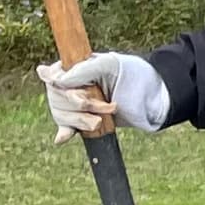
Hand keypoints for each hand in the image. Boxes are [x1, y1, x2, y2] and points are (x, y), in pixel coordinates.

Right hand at [36, 52, 167, 139]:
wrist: (152, 97)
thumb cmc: (132, 74)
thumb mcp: (108, 65)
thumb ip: (81, 71)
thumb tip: (55, 81)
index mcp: (74, 66)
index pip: (52, 76)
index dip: (61, 86)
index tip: (76, 93)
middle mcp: (72, 84)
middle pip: (57, 98)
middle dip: (79, 106)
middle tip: (105, 106)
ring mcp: (77, 102)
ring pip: (62, 114)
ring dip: (80, 120)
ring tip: (100, 121)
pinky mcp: (85, 118)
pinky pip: (67, 126)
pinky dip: (64, 132)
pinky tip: (62, 138)